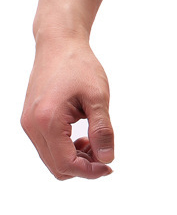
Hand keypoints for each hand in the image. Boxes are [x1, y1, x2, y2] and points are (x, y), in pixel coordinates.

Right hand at [20, 37, 114, 179]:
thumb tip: (107, 158)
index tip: (109, 166)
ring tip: (95, 141)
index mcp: (47, 121)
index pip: (66, 164)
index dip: (89, 171)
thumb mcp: (98, 96)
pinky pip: (46, 146)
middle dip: (83, 166)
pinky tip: (82, 135)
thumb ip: (102, 129)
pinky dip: (65, 148)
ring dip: (74, 157)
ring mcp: (28, 124)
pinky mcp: (30, 120)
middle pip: (56, 166)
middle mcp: (32, 127)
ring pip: (50, 158)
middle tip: (105, 153)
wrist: (59, 44)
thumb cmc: (79, 65)